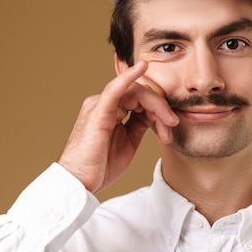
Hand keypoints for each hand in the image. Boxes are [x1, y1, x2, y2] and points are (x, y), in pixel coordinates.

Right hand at [57, 60, 178, 192]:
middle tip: (172, 126)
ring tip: (168, 123)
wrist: (80, 183)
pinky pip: (114, 89)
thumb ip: (140, 124)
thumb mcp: (128, 141)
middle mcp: (104, 103)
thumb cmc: (100, 165)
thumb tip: (156, 114)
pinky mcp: (98, 112)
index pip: (141, 98)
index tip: (169, 130)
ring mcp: (100, 105)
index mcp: (111, 109)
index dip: (159, 111)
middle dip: (161, 109)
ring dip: (157, 105)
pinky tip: (142, 68)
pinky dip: (128, 77)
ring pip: (135, 92)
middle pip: (141, 93)